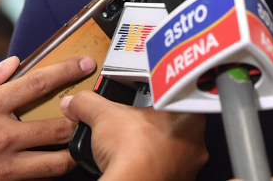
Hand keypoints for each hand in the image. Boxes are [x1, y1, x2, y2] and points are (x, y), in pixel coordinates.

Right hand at [59, 90, 206, 180]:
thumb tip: (76, 102)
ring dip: (155, 149)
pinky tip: (137, 166)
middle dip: (153, 127)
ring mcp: (189, 165)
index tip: (144, 104)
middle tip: (134, 128)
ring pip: (172, 151)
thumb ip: (88, 104)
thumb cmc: (133, 150)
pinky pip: (167, 172)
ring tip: (133, 148)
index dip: (156, 101)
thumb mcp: (103, 116)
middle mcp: (195, 140)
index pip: (173, 100)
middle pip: (173, 127)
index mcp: (187, 114)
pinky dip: (154, 169)